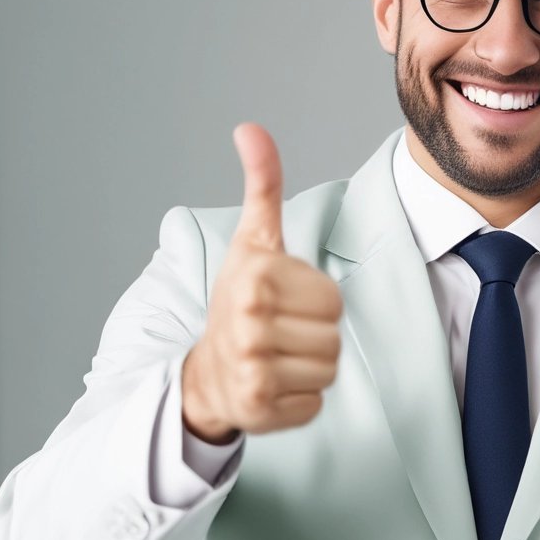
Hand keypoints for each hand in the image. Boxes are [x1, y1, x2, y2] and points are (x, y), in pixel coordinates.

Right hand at [182, 123, 341, 442]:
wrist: (205, 372)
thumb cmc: (239, 300)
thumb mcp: (253, 242)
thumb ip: (263, 186)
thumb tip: (250, 128)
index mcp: (255, 280)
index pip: (334, 302)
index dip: (316, 304)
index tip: (283, 302)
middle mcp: (249, 326)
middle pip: (334, 337)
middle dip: (314, 337)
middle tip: (280, 333)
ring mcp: (251, 372)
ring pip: (328, 371)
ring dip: (310, 368)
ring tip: (276, 358)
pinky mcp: (257, 411)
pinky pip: (314, 405)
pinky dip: (299, 401)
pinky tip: (272, 387)